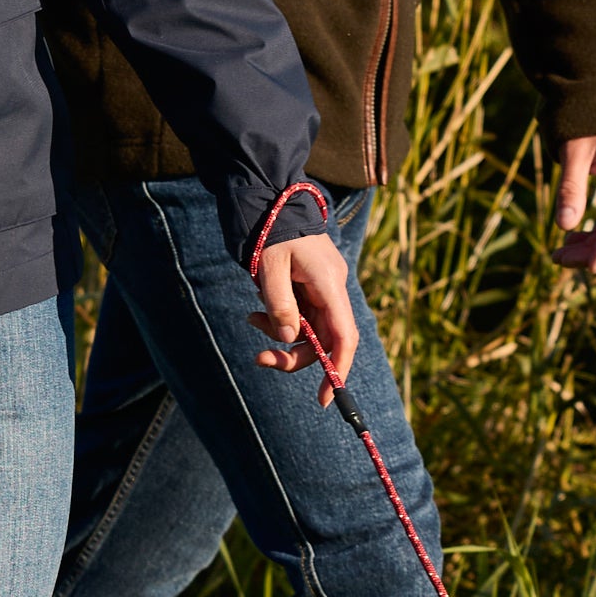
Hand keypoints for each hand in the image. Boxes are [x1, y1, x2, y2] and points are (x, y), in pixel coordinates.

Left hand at [251, 233, 363, 395]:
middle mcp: (332, 288)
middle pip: (323, 339)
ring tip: (251, 318)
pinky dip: (279, 317)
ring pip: (309, 328)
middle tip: (260, 359)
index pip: (344, 337)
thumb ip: (280, 304)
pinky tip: (257, 306)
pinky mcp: (310, 284)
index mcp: (329, 284)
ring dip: (280, 333)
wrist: (269, 198)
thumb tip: (290, 337)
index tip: (326, 398)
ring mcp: (322, 286)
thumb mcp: (268, 267)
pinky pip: (300, 312)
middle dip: (293, 353)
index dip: (338, 369)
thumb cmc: (269, 229)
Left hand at [554, 133, 595, 274]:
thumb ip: (570, 187)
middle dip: (594, 251)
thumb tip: (564, 226)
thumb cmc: (586, 122)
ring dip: (592, 245)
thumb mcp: (574, 152)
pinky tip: (571, 237)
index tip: (591, 268)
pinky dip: (595, 232)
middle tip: (558, 259)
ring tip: (559, 254)